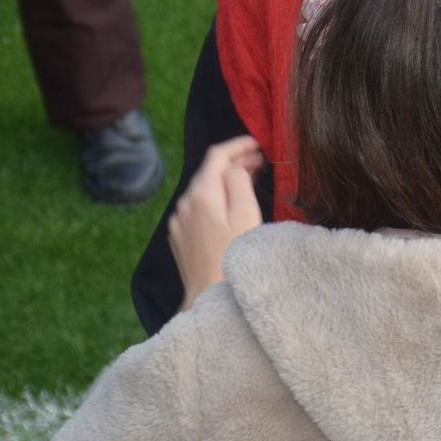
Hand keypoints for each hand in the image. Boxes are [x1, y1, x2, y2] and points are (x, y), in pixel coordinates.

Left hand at [167, 136, 263, 311]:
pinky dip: (215, 199)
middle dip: (235, 162)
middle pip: (209, 171)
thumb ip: (239, 181)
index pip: (217, 155)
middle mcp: (184, 204)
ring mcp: (179, 222)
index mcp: (201, 194)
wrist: (209, 297)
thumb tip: (235, 167)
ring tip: (250, 181)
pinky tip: (230, 206)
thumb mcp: (246, 213)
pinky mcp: (180, 237)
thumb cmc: (234, 255)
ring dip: (225, 181)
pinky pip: (198, 208)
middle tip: (261, 162)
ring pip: (203, 190)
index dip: (238, 145)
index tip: (258, 143)